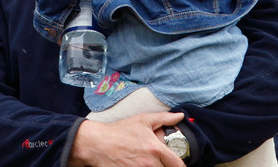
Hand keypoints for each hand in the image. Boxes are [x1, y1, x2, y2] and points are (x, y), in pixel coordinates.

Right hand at [68, 112, 185, 166]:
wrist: (97, 143)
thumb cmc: (119, 131)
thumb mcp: (142, 120)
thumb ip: (164, 118)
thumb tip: (180, 116)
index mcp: (155, 149)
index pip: (178, 165)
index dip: (178, 164)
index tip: (174, 162)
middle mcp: (149, 163)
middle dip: (164, 165)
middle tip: (158, 160)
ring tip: (145, 161)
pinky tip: (136, 164)